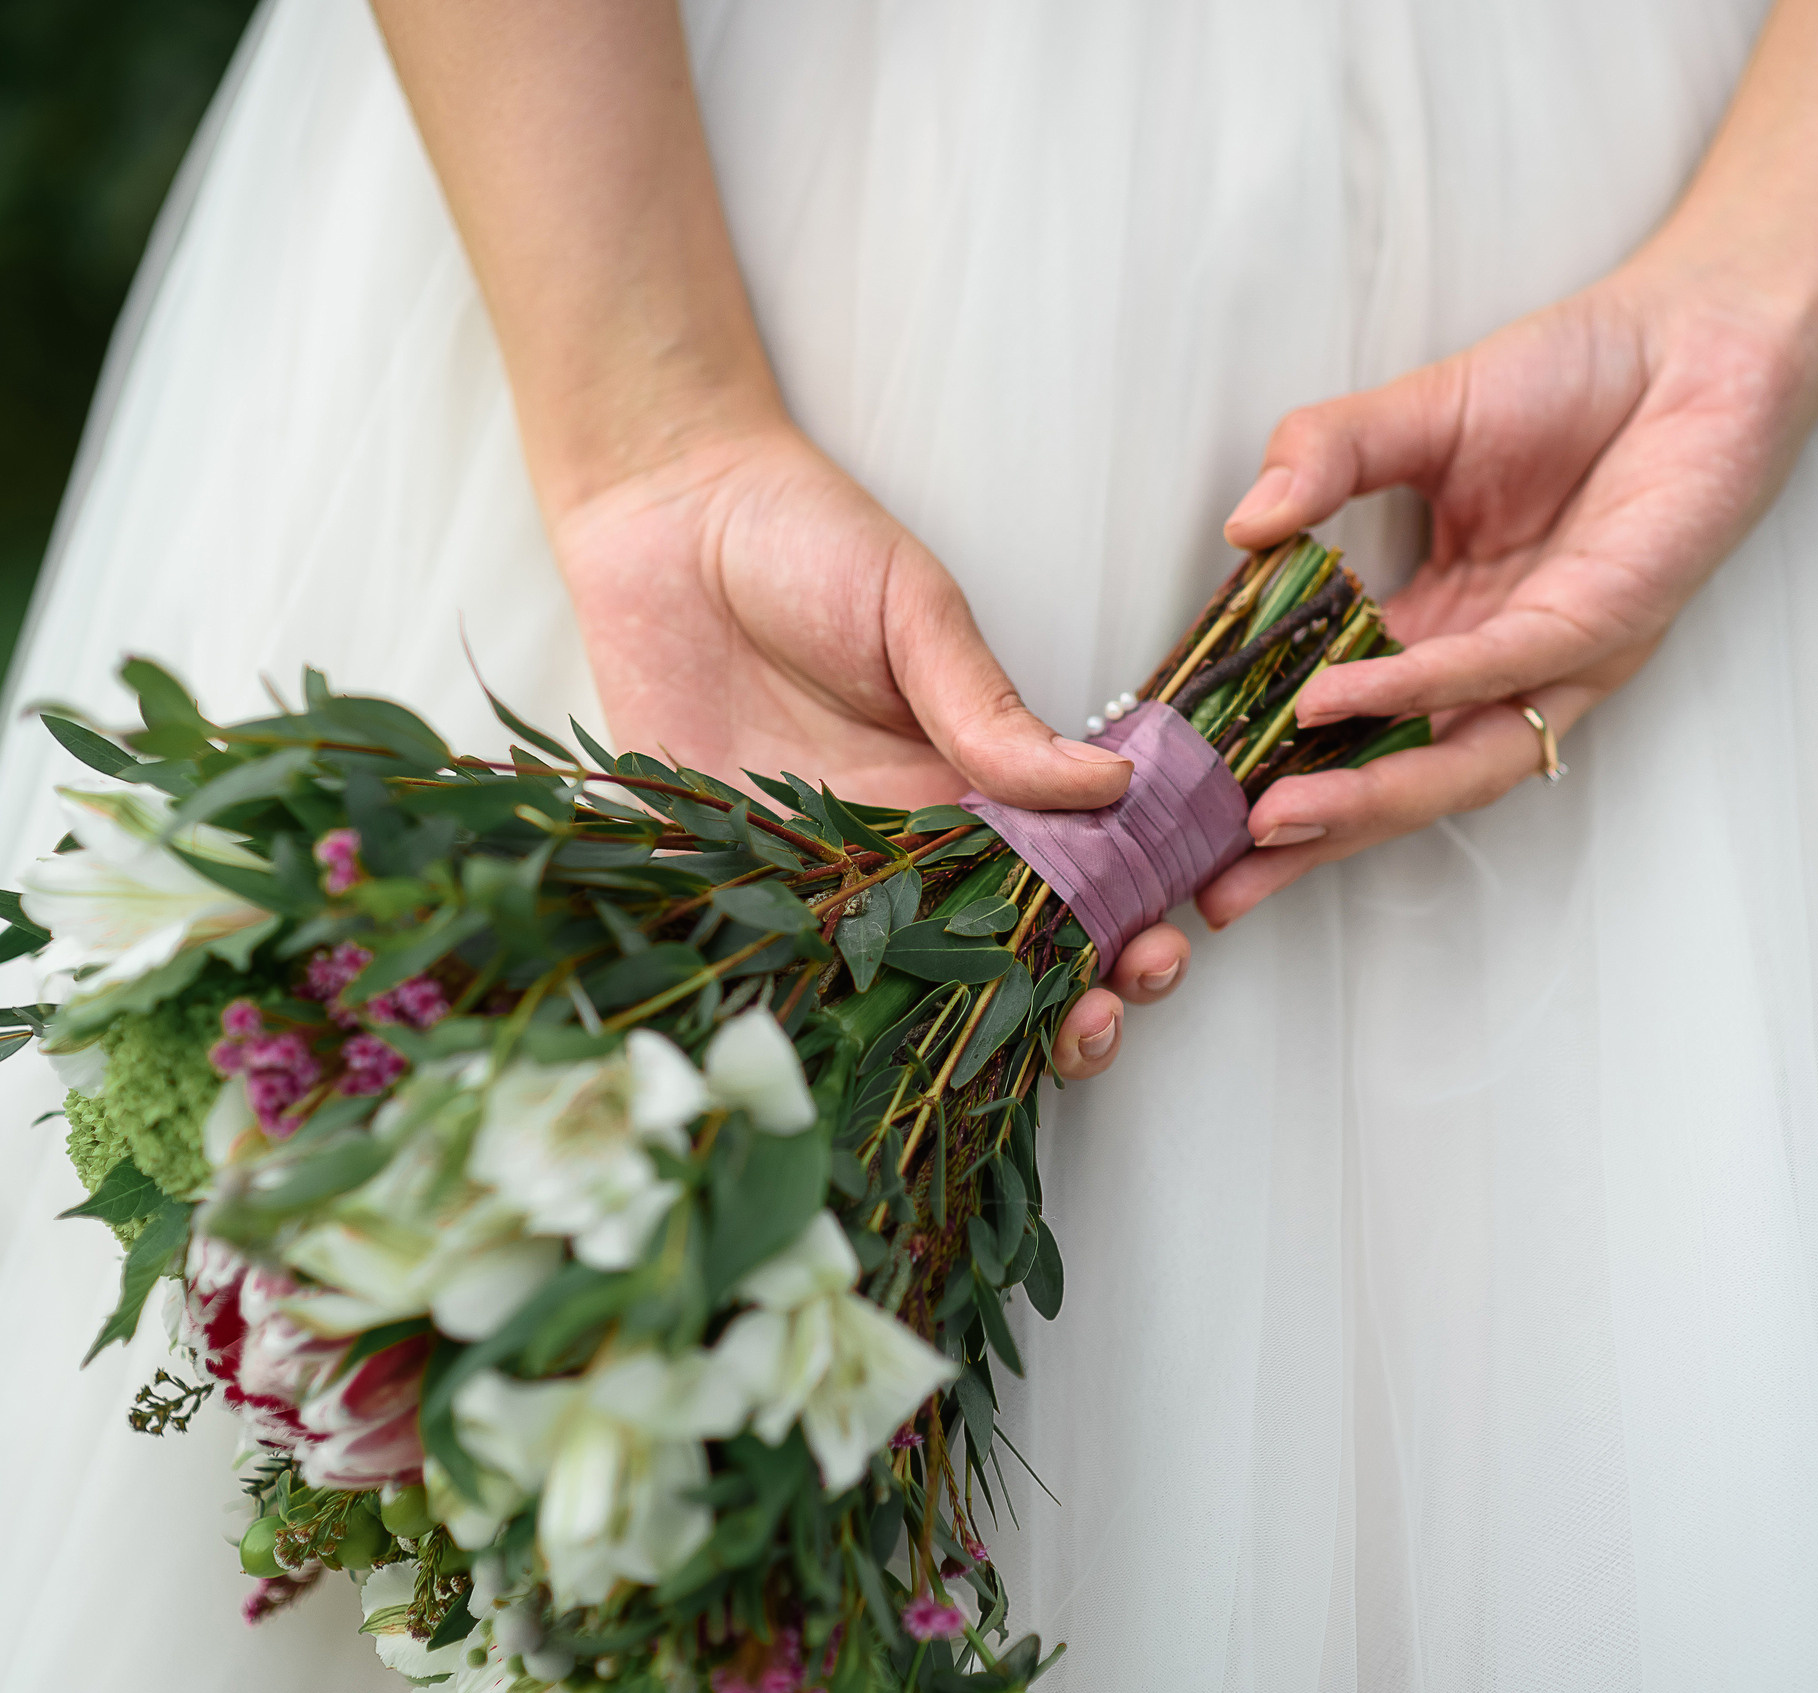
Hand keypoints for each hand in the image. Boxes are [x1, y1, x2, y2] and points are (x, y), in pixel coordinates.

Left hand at [548, 420, 1193, 1076]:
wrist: (660, 509)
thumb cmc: (803, 538)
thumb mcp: (917, 615)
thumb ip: (990, 711)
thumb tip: (1113, 786)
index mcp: (967, 785)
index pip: (1063, 879)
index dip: (1118, 925)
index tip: (1157, 951)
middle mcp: (900, 848)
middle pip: (998, 957)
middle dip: (1068, 1004)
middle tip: (1103, 1015)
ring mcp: (810, 875)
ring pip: (899, 989)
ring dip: (963, 1036)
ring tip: (1019, 1054)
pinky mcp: (715, 881)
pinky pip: (766, 968)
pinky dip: (811, 1023)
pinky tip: (856, 1059)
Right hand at [1198, 256, 1817, 924]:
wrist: (1703, 326)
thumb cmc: (1578, 375)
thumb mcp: (1412, 417)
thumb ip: (1321, 459)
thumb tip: (1242, 525)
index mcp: (1449, 628)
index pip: (1349, 725)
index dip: (1277, 769)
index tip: (1194, 810)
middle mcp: (1501, 665)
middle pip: (1400, 778)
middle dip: (1312, 838)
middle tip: (1223, 883)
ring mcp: (1557, 655)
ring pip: (1456, 758)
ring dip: (1364, 797)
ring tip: (1274, 821)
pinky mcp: (1607, 619)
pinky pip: (1497, 670)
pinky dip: (1415, 690)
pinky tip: (1339, 700)